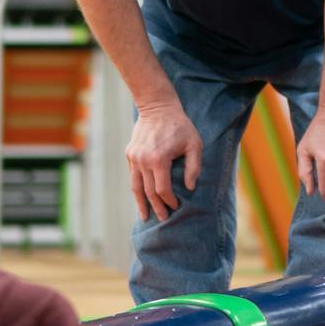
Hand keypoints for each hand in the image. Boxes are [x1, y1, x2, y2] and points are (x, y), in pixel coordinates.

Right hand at [126, 102, 202, 221]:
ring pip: (136, 186)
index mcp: (158, 159)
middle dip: (157, 206)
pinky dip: (136, 188)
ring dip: (141, 203)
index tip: (176, 206)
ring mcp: (134, 157)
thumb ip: (193, 167)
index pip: (162, 189)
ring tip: (145, 216)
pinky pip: (133, 175)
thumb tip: (189, 188)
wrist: (157, 107)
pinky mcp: (130, 154)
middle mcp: (143, 160)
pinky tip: (140, 197)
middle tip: (163, 218)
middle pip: (148, 191)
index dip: (169, 200)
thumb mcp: (194, 144)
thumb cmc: (180, 126)